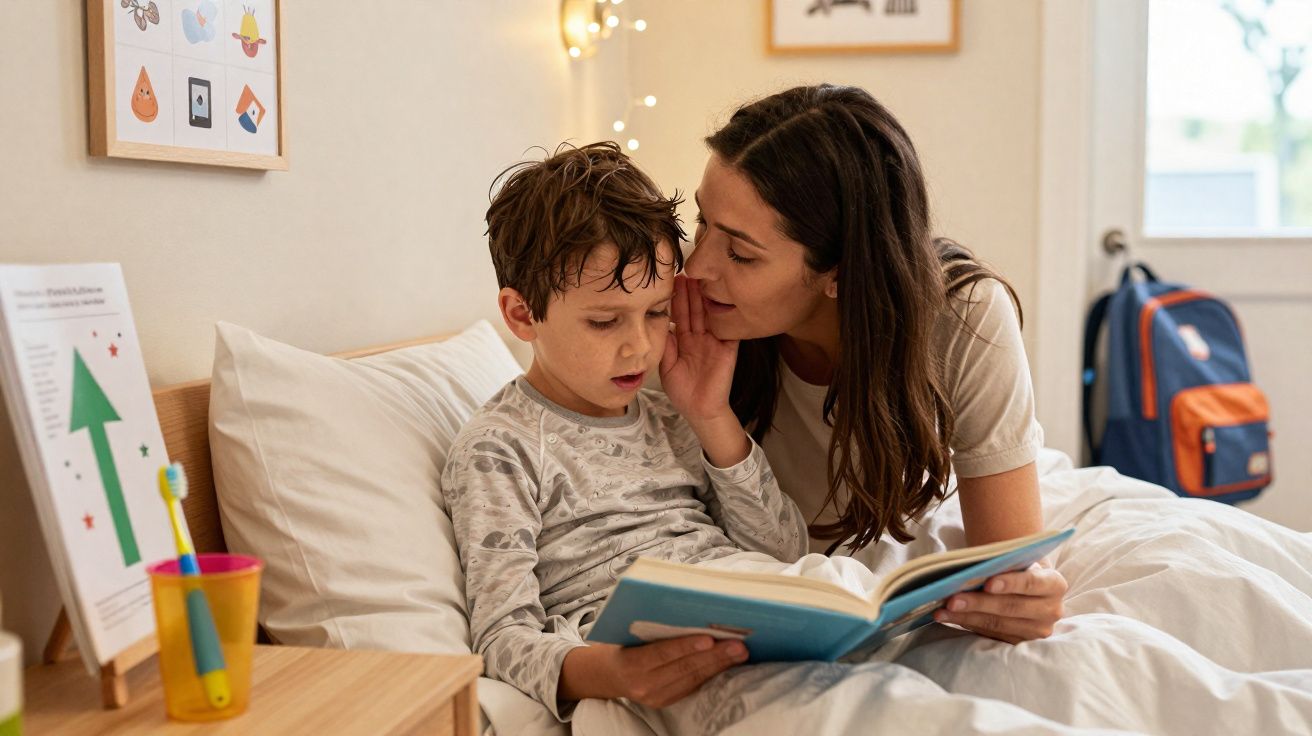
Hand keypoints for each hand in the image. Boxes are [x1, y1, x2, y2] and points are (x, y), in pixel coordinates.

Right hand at [559, 636, 748, 707]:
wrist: (607, 674)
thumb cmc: (621, 643)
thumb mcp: (629, 631)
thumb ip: (653, 623)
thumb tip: (688, 605)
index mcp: (631, 663)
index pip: (662, 653)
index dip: (686, 646)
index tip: (710, 638)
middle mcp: (643, 684)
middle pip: (683, 668)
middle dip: (714, 655)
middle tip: (738, 644)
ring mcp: (655, 696)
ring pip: (692, 679)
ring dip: (719, 665)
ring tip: (740, 652)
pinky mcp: (666, 702)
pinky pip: (692, 686)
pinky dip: (711, 673)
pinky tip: (726, 662)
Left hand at [659, 275, 738, 422]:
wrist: (701, 410)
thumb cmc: (683, 391)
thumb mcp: (667, 366)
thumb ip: (665, 345)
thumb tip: (661, 324)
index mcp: (684, 341)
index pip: (679, 316)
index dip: (675, 300)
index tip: (669, 283)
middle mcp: (699, 338)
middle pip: (694, 310)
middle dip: (689, 293)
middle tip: (685, 273)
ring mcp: (714, 341)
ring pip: (708, 315)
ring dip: (703, 298)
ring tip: (698, 280)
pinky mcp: (728, 347)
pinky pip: (727, 328)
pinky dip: (724, 314)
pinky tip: (720, 299)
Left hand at [933, 562, 1067, 643]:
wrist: (1027, 588)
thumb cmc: (1019, 570)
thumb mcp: (1019, 563)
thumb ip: (1004, 564)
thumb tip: (971, 571)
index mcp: (1055, 584)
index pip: (1032, 582)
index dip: (1010, 583)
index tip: (987, 583)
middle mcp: (1052, 610)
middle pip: (1011, 607)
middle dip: (979, 603)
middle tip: (952, 598)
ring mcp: (1038, 631)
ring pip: (998, 624)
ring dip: (967, 616)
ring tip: (943, 609)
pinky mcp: (1021, 643)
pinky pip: (991, 634)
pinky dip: (968, 624)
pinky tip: (949, 617)